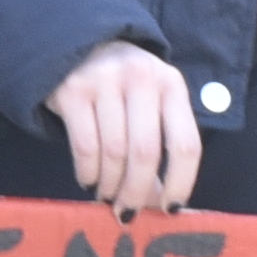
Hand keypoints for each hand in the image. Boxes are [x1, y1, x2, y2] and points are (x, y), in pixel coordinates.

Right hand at [48, 41, 202, 214]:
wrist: (79, 43)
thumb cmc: (124, 86)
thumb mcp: (151, 102)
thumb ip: (160, 144)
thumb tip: (161, 206)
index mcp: (171, 84)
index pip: (185, 143)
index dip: (180, 183)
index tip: (169, 210)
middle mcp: (141, 78)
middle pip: (146, 152)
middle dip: (137, 192)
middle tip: (128, 214)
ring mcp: (104, 81)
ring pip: (113, 153)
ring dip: (110, 185)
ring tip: (107, 197)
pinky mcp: (72, 90)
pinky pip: (85, 146)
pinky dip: (88, 173)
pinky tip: (89, 181)